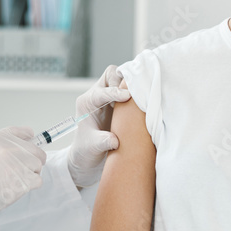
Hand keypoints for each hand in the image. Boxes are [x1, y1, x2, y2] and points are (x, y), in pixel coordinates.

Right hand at [0, 127, 45, 221]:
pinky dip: (28, 187)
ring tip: (11, 183)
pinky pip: (37, 181)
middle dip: (31, 163)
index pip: (24, 132)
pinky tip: (13, 190)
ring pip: (37, 167)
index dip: (29, 141)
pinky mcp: (22, 180)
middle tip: (20, 174)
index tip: (30, 145)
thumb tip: (16, 154)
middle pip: (36, 152)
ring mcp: (17, 163)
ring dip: (29, 176)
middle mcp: (9, 147)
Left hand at [66, 65, 131, 186]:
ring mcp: (108, 97)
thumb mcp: (91, 148)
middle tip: (135, 93)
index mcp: (86, 102)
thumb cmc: (86, 150)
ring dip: (131, 85)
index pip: (100, 91)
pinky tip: (144, 101)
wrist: (87, 156)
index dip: (114, 92)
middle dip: (123, 81)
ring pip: (121, 78)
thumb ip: (101, 142)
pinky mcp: (119, 102)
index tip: (127, 96)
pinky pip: (129, 88)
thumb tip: (114, 140)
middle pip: (111, 74)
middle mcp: (96, 95)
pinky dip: (136, 92)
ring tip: (141, 96)